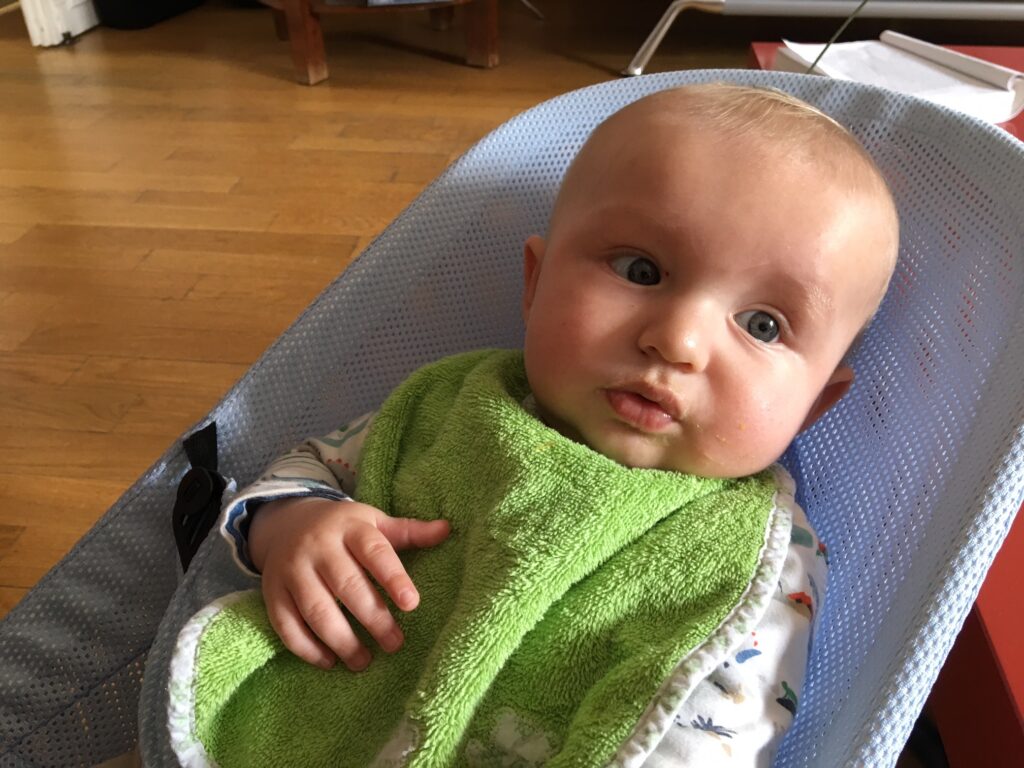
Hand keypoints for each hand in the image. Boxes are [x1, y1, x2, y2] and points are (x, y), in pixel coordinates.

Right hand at [248, 496, 449, 670]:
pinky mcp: (273, 592)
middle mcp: (319, 547)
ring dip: (341, 640)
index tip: (412, 604)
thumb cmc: (344, 529)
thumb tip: (447, 530)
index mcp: (350, 528)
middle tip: (395, 643)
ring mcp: (293, 570)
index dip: (394, 578)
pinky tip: (330, 661)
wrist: (288, 523)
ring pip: (316, 609)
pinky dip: (307, 648)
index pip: (375, 552)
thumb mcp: (374, 523)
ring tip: (364, 661)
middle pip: (347, 585)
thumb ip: (408, 532)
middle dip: (373, 618)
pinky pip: (286, 624)